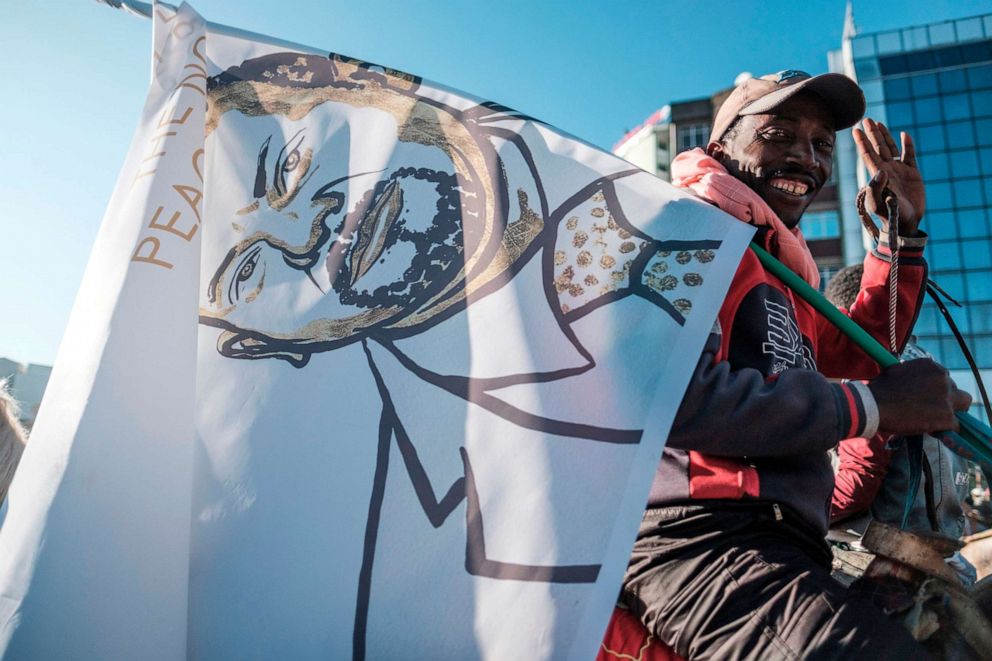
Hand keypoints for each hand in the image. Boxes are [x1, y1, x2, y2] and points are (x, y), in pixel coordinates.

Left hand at [852, 118, 925, 234]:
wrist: (906, 222)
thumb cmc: (889, 215)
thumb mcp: (877, 204)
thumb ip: (875, 188)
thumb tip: (881, 170)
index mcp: (877, 175)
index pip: (867, 155)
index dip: (862, 142)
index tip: (856, 130)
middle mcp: (886, 170)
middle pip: (877, 147)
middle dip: (871, 134)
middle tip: (866, 120)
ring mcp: (899, 170)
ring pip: (891, 148)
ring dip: (885, 136)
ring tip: (878, 123)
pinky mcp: (912, 173)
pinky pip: (909, 156)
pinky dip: (907, 145)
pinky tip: (904, 134)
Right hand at [868, 358, 971, 434]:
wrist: (874, 405)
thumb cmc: (879, 389)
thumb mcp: (896, 372)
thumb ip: (912, 374)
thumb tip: (912, 380)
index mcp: (931, 366)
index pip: (944, 378)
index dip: (936, 389)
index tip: (926, 397)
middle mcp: (943, 378)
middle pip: (956, 390)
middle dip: (946, 399)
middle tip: (932, 409)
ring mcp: (946, 397)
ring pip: (963, 405)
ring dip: (952, 412)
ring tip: (937, 420)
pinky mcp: (946, 416)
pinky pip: (955, 425)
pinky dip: (944, 429)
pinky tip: (930, 429)